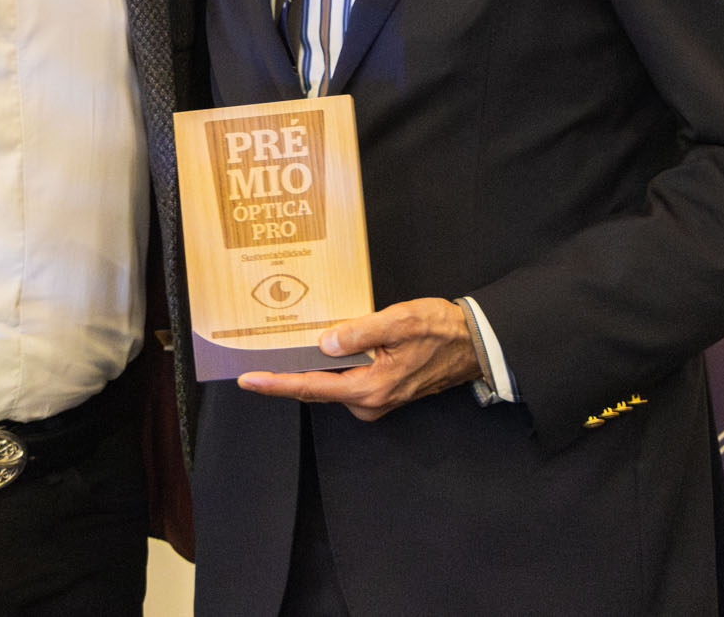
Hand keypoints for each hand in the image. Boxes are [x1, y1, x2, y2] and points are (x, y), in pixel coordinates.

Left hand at [238, 297, 480, 421]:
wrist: (474, 345)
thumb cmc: (441, 331)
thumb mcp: (398, 322)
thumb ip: (359, 333)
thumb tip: (325, 342)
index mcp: (370, 388)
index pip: (311, 388)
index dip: (277, 384)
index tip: (249, 380)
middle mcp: (369, 401)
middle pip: (317, 387)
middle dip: (290, 369)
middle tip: (262, 350)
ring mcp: (376, 399)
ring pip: (332, 381)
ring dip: (314, 363)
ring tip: (293, 340)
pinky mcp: (382, 390)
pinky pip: (347, 378)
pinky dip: (334, 364)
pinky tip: (327, 343)